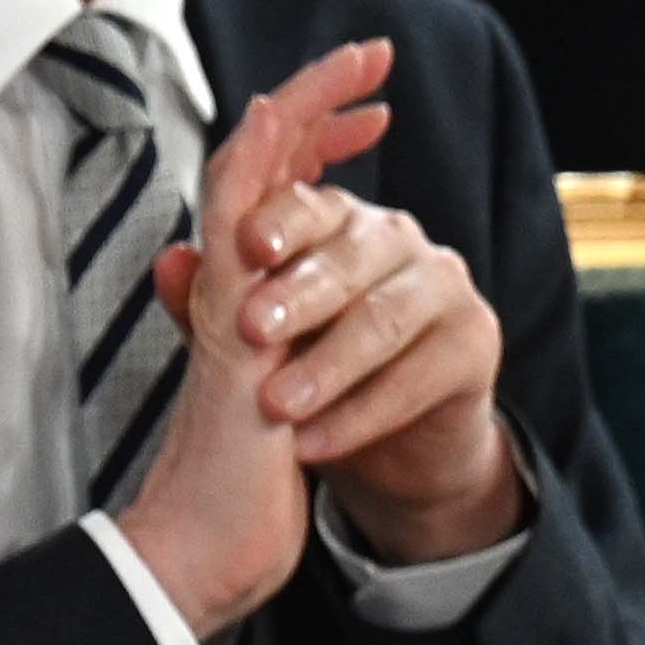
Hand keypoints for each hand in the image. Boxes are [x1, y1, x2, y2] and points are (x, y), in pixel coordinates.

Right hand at [116, 42, 389, 636]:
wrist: (210, 543)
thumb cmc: (243, 488)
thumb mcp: (278, 402)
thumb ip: (278, 357)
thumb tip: (280, 335)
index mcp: (249, 304)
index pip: (280, 204)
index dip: (320, 148)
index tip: (367, 113)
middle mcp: (229, 288)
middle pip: (263, 167)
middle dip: (321, 105)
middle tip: (372, 56)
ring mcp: (224, 295)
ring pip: (251, 172)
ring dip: (306, 106)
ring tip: (363, 59)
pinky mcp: (226, 312)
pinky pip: (234, 214)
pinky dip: (260, 154)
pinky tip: (285, 106)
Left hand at [176, 117, 522, 570]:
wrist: (383, 439)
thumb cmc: (306, 362)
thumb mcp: (248, 338)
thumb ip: (210, 299)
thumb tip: (169, 260)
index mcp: (329, 218)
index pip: (302, 200)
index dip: (276, 216)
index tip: (246, 245)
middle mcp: (390, 236)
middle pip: (344, 255)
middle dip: (296, 294)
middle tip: (251, 331)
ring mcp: (440, 282)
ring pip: (383, 317)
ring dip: (327, 364)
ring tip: (278, 404)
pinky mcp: (475, 338)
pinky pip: (418, 374)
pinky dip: (360, 414)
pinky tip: (315, 444)